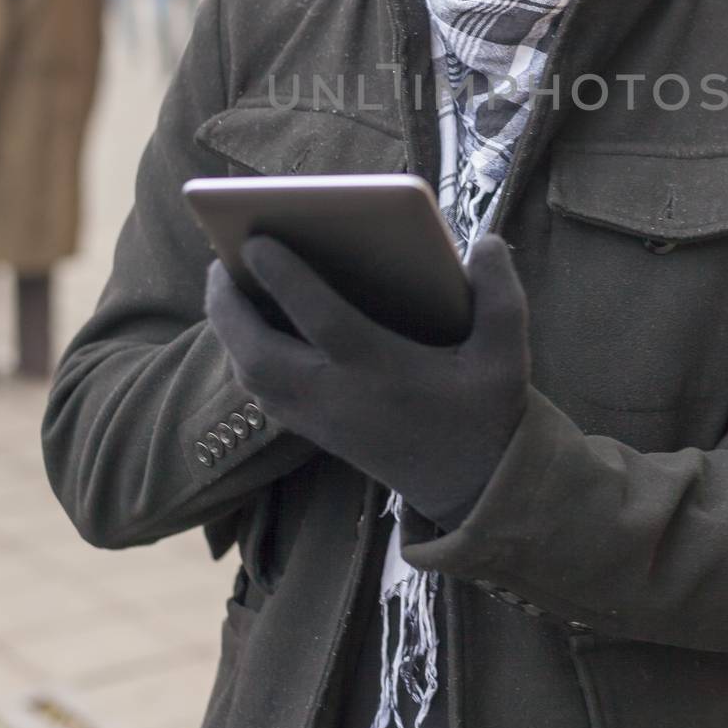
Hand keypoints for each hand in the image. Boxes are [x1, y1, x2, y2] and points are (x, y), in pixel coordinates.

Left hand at [205, 233, 529, 528]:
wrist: (479, 489)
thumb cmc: (489, 413)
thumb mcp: (509, 355)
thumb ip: (502, 295)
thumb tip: (486, 242)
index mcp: (383, 373)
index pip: (320, 321)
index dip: (285, 278)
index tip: (256, 237)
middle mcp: (341, 400)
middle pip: (259, 356)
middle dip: (229, 306)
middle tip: (219, 257)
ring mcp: (323, 422)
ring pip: (251, 378)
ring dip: (230, 331)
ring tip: (226, 283)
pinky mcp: (318, 435)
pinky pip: (262, 394)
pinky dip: (245, 356)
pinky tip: (249, 327)